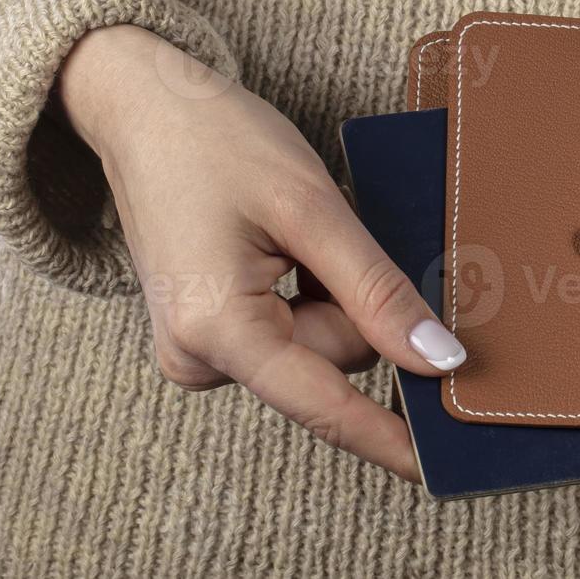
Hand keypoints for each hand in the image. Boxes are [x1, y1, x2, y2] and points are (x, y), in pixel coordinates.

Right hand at [56, 24, 465, 480]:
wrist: (143, 107)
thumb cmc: (217, 141)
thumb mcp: (312, 209)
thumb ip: (377, 291)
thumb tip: (436, 360)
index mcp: (217, 330)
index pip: (324, 403)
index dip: (388, 434)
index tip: (436, 471)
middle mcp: (198, 357)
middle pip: (332, 358)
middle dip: (352, 300)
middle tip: (321, 231)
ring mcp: (199, 349)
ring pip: (318, 343)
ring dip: (329, 290)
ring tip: (287, 231)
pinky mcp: (208, 334)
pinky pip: (291, 330)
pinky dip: (309, 291)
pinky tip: (280, 246)